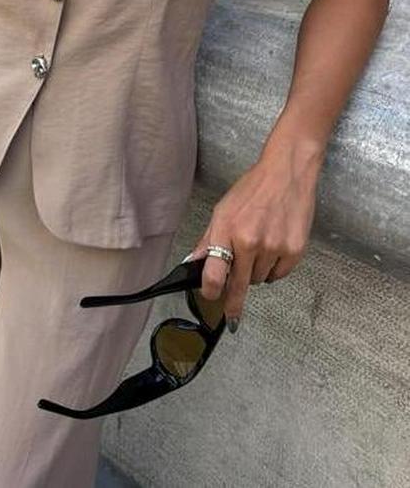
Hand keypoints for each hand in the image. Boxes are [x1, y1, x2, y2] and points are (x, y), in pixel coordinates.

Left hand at [185, 144, 321, 331]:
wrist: (287, 173)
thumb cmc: (253, 189)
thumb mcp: (223, 210)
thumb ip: (208, 240)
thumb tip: (193, 263)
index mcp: (227, 231)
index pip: (214, 274)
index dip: (211, 292)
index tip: (211, 298)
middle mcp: (250, 242)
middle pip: (238, 285)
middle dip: (233, 300)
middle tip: (232, 314)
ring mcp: (274, 248)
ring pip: (259, 280)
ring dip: (256, 272)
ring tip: (260, 247)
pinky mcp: (294, 251)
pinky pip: (279, 275)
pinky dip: (274, 268)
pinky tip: (274, 248)